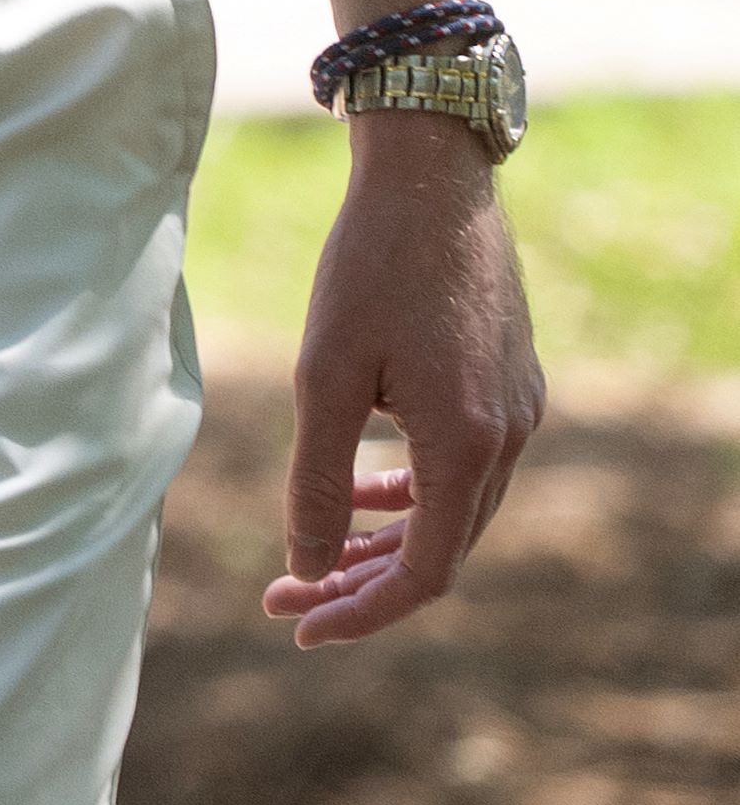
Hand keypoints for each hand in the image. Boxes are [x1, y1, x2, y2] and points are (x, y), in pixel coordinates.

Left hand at [266, 121, 541, 644]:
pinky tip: (364, 488)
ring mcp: (518, 411)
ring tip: (316, 556)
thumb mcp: (325, 376)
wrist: (432, 181)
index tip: (295, 623)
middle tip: (285, 593)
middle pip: (442, 549)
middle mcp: (508, 438)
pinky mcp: (510, 385)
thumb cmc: (369, 268)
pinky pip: (464, 467)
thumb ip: (320, 478)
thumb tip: (307, 563)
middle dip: (362, 581)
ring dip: (387, 539)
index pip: (424, 572)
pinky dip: (412, 491)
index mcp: (466, 446)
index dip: (361, 610)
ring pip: (455, 510)